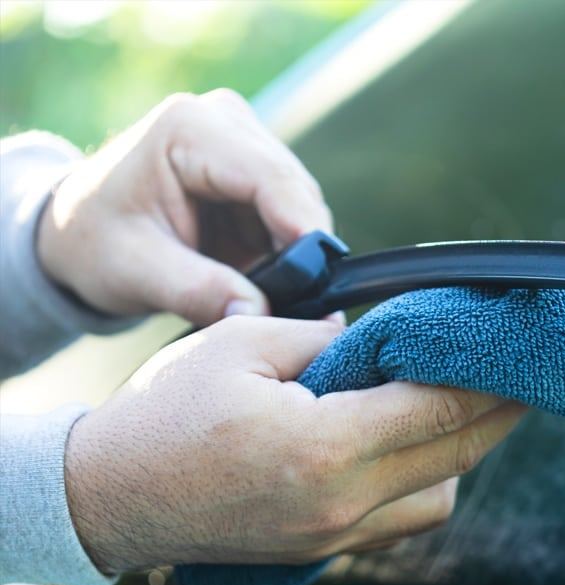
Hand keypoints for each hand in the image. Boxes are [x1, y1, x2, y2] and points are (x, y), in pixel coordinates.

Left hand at [37, 89, 332, 324]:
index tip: (321, 281)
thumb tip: (258, 314)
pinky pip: (293, 214)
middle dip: (303, 249)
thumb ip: (198, 291)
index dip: (303, 228)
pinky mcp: (256, 167)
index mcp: (189, 129)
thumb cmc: (94, 244)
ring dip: (296, 251)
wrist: (74, 230)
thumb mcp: (136, 272)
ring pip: (302, 203)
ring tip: (271, 295)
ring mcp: (245, 140)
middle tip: (299, 307)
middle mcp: (225, 120)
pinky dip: (287, 249)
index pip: (271, 176)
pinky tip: (265, 276)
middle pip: (295, 189)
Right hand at [62, 316, 526, 572]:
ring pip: (441, 496)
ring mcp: (336, 534)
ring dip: (464, 450)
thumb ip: (325, 338)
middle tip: (524, 372)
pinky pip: (405, 520)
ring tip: (464, 402)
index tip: (519, 346)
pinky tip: (417, 445)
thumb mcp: (240, 345)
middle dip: (501, 410)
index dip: (492, 374)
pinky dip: (427, 482)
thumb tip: (378, 334)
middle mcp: (342, 501)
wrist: (111, 497)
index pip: (441, 406)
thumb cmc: (165, 415)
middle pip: (458, 453)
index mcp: (324, 446)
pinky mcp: (325, 549)